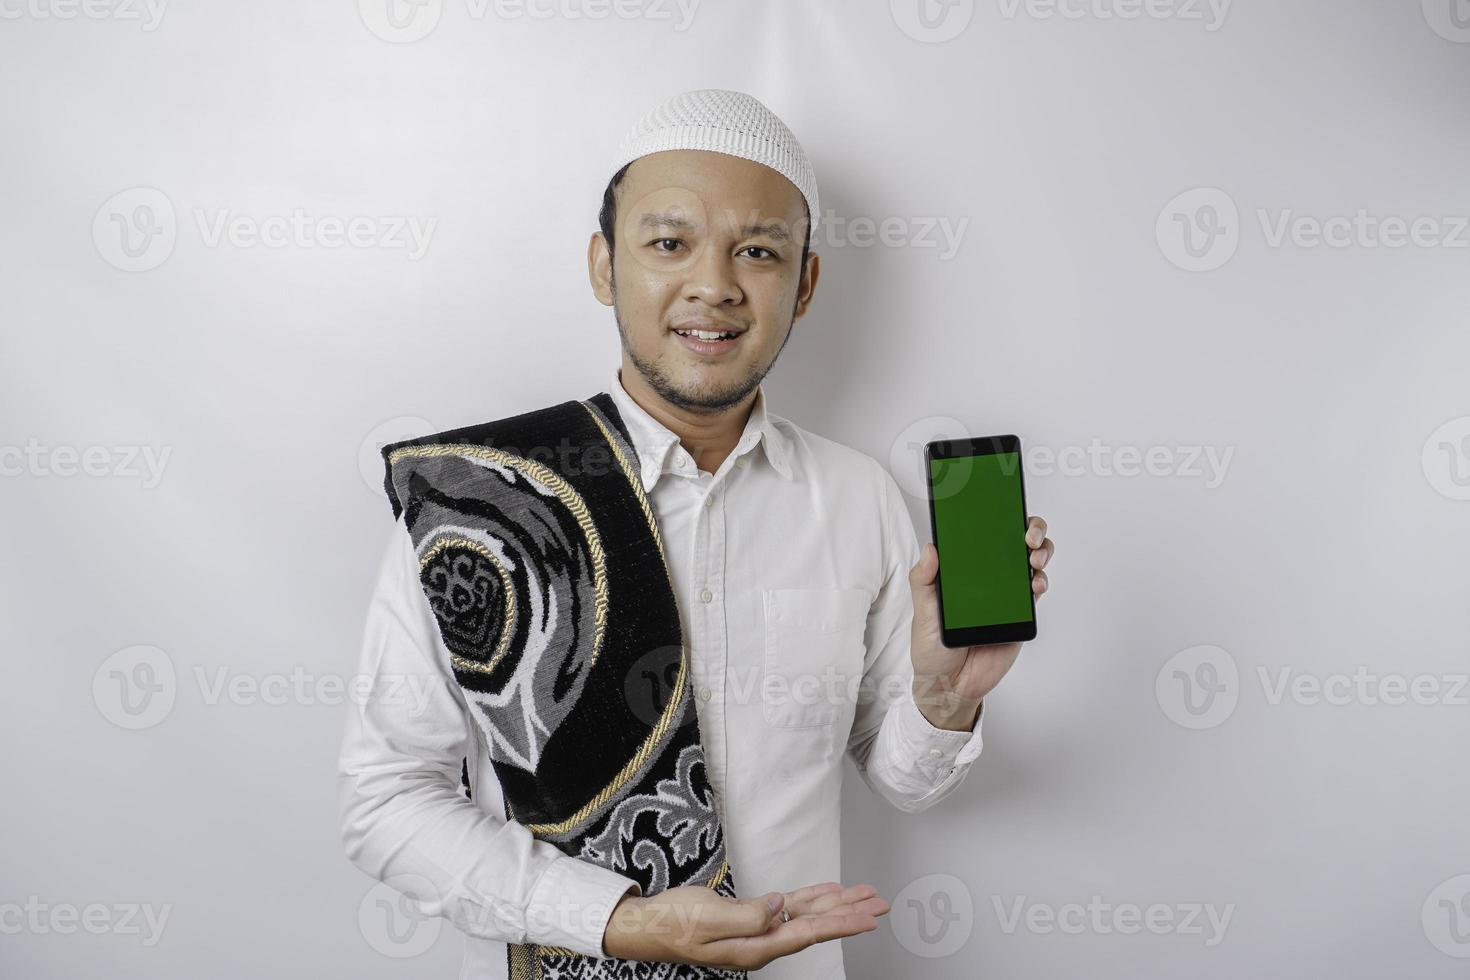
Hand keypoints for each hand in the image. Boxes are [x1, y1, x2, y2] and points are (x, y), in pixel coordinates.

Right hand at [602, 881, 889, 969]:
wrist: (648, 926)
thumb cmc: (673, 925)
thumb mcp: (709, 919)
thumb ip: (748, 915)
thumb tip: (779, 906)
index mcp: (756, 947)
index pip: (808, 933)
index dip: (840, 924)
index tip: (867, 918)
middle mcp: (763, 940)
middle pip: (815, 925)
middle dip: (849, 913)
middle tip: (879, 903)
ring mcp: (758, 928)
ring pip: (806, 915)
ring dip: (836, 904)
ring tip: (864, 896)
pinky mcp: (750, 916)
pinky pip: (789, 907)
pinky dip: (810, 898)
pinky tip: (827, 893)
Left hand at [908, 515, 1053, 728]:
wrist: (950, 686)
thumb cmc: (932, 646)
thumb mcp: (922, 610)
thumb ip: (924, 580)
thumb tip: (931, 548)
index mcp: (965, 569)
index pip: (984, 534)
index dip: (997, 515)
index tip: (1002, 504)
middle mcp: (989, 575)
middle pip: (1017, 540)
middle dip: (1030, 528)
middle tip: (1026, 534)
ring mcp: (1008, 593)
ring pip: (1033, 561)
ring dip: (1041, 550)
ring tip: (1033, 556)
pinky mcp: (1020, 614)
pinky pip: (1036, 591)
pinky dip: (1040, 581)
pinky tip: (1034, 584)